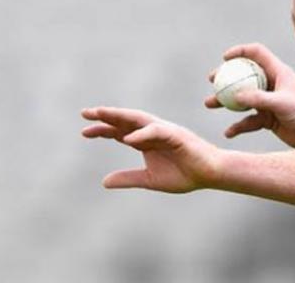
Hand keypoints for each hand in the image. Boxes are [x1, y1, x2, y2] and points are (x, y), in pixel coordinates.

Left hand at [81, 107, 221, 192]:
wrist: (210, 175)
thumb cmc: (185, 174)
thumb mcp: (150, 179)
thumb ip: (129, 178)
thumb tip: (104, 181)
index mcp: (147, 141)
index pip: (121, 131)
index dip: (103, 129)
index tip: (84, 131)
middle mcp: (154, 132)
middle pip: (126, 120)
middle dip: (106, 115)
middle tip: (85, 113)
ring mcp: (166, 131)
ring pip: (139, 119)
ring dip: (120, 115)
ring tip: (102, 114)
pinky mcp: (177, 135)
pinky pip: (157, 131)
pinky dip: (142, 134)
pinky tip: (127, 139)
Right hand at [205, 43, 294, 148]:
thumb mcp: (282, 104)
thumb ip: (259, 99)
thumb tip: (235, 96)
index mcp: (278, 72)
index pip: (257, 54)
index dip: (241, 52)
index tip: (225, 58)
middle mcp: (272, 85)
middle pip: (245, 75)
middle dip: (227, 76)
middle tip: (212, 80)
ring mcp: (269, 102)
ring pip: (242, 98)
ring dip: (226, 101)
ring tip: (209, 103)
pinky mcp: (268, 118)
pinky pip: (248, 120)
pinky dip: (238, 126)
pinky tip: (229, 133)